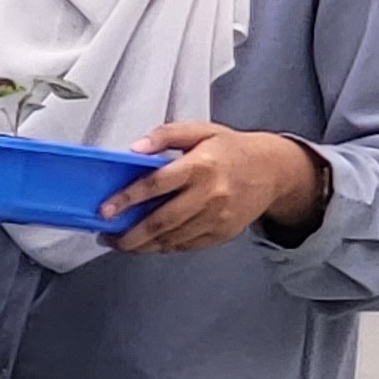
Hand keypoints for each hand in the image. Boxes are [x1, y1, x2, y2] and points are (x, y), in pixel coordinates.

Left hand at [105, 123, 327, 253]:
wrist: (272, 171)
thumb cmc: (231, 149)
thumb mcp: (200, 131)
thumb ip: (165, 135)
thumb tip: (135, 149)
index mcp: (200, 165)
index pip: (156, 185)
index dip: (127, 199)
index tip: (105, 210)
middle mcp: (209, 195)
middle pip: (160, 222)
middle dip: (129, 235)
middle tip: (107, 237)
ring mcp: (216, 218)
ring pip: (171, 239)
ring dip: (142, 245)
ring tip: (122, 242)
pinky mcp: (221, 233)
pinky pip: (185, 245)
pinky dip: (163, 247)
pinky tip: (149, 243)